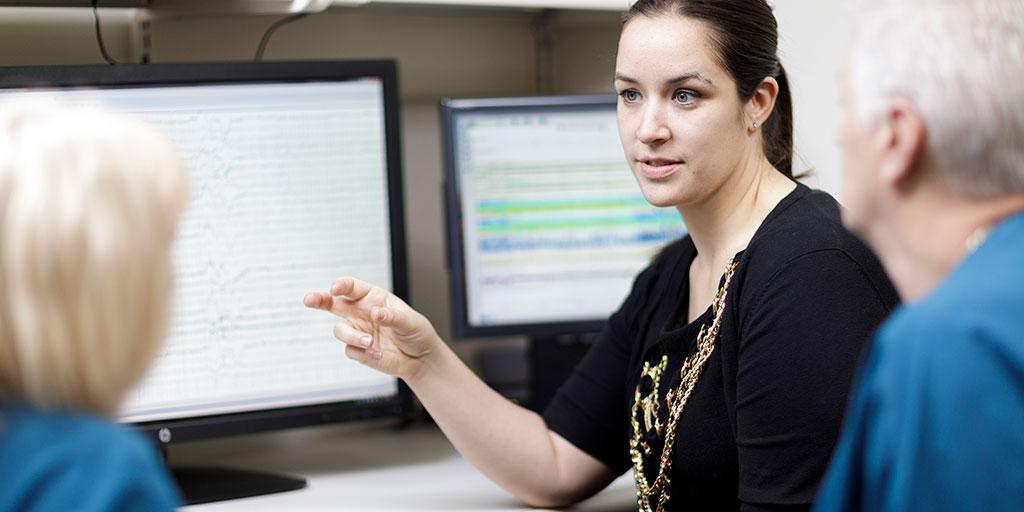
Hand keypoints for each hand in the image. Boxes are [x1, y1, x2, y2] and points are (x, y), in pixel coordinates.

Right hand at [303, 277, 439, 380]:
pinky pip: (350, 350)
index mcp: (373, 298)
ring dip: (352, 336)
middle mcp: (361, 312)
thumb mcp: (410, 321)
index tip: (335, 288)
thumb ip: (392, 317)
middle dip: (319, 300)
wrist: (420, 358)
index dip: (342, 285)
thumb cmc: (416, 333)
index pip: (352, 288)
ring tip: (369, 343)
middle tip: (309, 299)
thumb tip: (376, 313)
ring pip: (340, 330)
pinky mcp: (358, 350)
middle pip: (333, 303)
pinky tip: (378, 354)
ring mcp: (358, 331)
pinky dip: (362, 353)